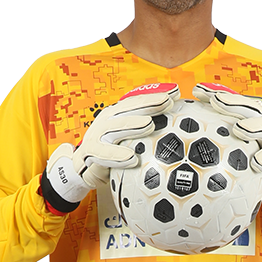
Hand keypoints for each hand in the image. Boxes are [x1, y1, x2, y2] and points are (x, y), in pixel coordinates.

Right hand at [42, 83, 179, 212]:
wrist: (84, 168)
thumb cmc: (112, 151)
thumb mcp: (129, 138)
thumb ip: (146, 129)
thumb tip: (177, 124)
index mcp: (117, 114)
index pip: (138, 101)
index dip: (155, 95)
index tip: (175, 93)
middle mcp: (106, 121)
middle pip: (128, 109)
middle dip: (148, 104)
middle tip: (166, 102)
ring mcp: (97, 135)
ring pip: (115, 128)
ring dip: (133, 125)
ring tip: (150, 124)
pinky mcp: (89, 153)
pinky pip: (103, 154)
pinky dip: (117, 156)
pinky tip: (132, 158)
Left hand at [192, 82, 261, 201]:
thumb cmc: (246, 153)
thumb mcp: (229, 142)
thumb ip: (212, 135)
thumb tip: (181, 135)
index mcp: (247, 114)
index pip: (229, 99)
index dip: (214, 93)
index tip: (196, 91)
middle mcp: (261, 119)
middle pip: (247, 107)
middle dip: (231, 102)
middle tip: (216, 101)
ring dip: (252, 127)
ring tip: (239, 129)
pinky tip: (256, 162)